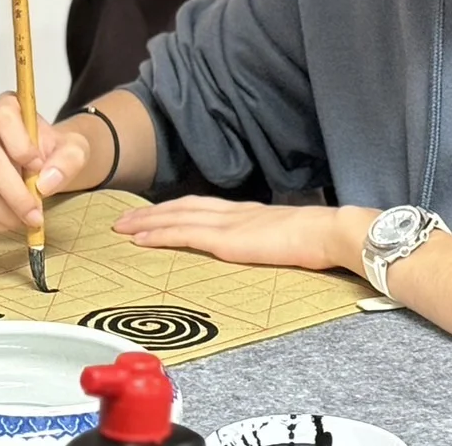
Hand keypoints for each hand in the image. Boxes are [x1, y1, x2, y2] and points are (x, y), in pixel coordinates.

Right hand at [0, 93, 88, 232]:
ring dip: (2, 212)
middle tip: (34, 216)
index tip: (39, 169)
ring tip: (23, 221)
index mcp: (8, 104)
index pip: (5, 119)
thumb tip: (44, 184)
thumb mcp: (74, 150)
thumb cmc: (54, 152)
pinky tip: (3, 222)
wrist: (41, 163)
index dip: (21, 147)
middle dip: (15, 195)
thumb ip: (68, 161)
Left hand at [112, 197, 375, 271]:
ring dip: (146, 222)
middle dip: (150, 213)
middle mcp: (231, 212)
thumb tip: (260, 246)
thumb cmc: (317, 238)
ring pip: (176, 218)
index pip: (200, 206)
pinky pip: (183, 235)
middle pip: (181, 207)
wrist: (329, 232)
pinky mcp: (227, 239)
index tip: (151, 213)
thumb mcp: (285, 235)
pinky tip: (141, 239)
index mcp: (245, 212)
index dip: (173, 209)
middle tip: (122, 219)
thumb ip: (266, 238)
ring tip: (122, 227)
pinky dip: (158, 235)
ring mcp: (227, 224)